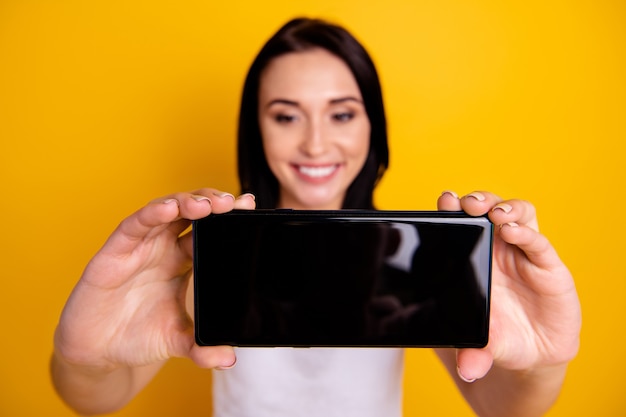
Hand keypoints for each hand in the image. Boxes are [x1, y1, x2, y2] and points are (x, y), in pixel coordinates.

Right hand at [54, 189, 255, 371]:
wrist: (98, 350)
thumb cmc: (138, 336)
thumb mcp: (176, 342)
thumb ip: (201, 348)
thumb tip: (229, 359)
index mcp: (184, 262)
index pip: (211, 232)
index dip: (228, 218)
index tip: (249, 206)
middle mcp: (164, 248)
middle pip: (192, 213)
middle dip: (213, 203)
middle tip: (233, 203)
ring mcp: (141, 246)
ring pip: (166, 211)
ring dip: (187, 202)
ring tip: (207, 205)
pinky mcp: (115, 251)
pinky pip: (135, 226)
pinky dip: (152, 214)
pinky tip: (169, 208)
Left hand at [437, 191, 580, 381]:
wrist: (533, 354)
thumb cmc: (499, 335)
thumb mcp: (481, 343)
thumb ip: (472, 352)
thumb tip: (468, 369)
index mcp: (474, 257)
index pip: (463, 222)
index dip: (453, 208)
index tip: (443, 201)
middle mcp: (499, 249)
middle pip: (489, 209)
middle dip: (477, 200)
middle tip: (466, 204)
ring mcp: (524, 255)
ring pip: (518, 215)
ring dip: (505, 208)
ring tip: (494, 215)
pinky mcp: (550, 268)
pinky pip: (540, 243)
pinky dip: (527, 234)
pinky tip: (514, 234)